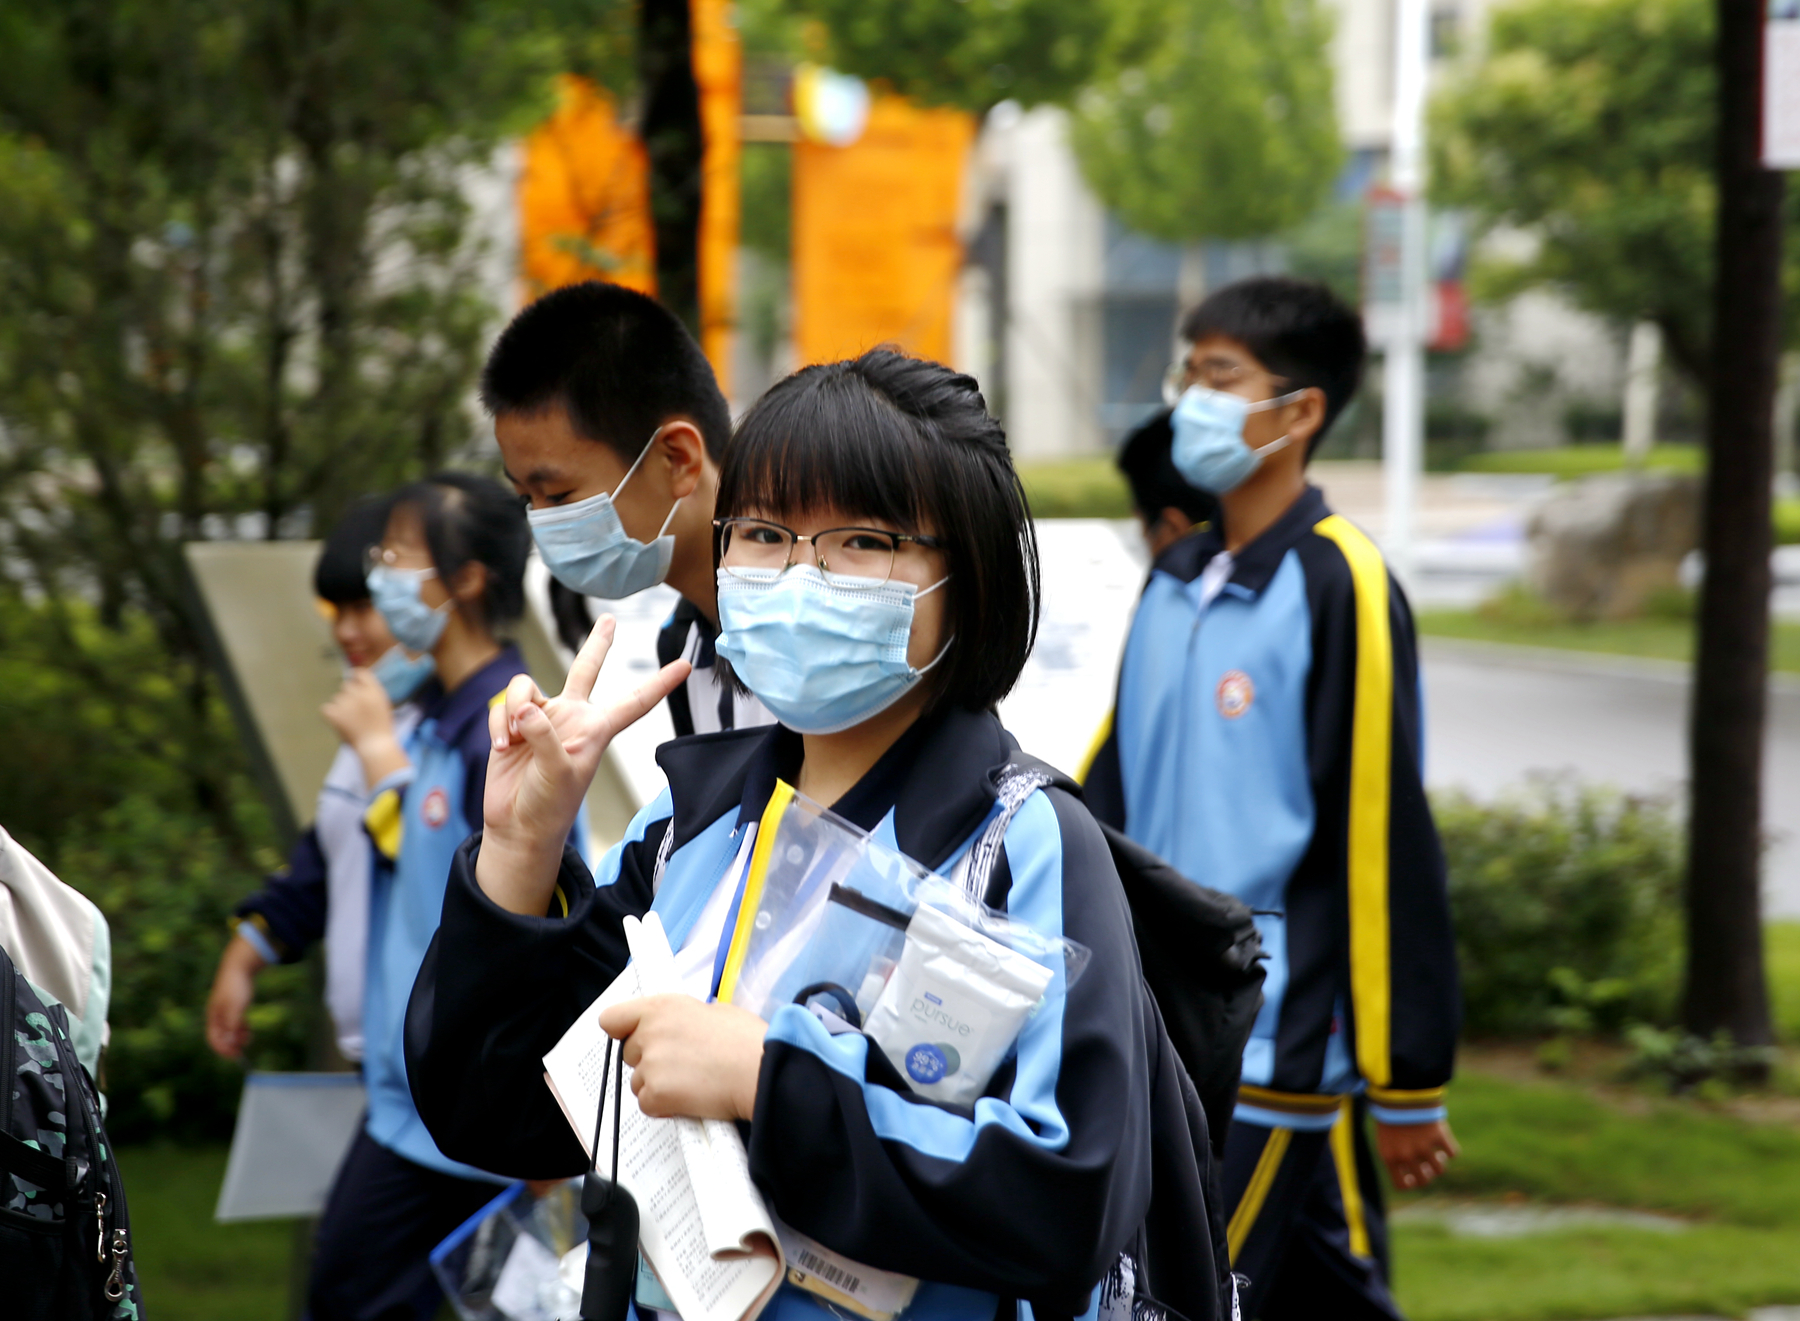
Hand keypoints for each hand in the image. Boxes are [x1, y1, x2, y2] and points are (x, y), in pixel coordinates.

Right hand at [205, 934, 266, 1059]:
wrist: (240, 967)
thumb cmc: (236, 987)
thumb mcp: (236, 1007)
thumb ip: (232, 1024)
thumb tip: (229, 1042)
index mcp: (213, 1016)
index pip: (213, 1039)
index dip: (222, 1049)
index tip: (234, 1056)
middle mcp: (216, 1015)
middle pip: (221, 1037)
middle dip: (230, 1045)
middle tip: (242, 1051)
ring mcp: (224, 1011)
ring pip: (229, 1031)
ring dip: (237, 1038)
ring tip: (248, 1037)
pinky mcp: (233, 1007)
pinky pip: (234, 1023)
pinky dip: (240, 1029)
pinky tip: (248, 1030)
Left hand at [322, 668, 393, 748]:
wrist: (375, 746)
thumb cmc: (381, 728)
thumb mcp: (383, 704)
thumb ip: (371, 692)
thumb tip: (357, 682)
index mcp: (373, 690)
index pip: (360, 673)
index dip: (356, 678)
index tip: (355, 683)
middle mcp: (359, 693)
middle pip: (346, 686)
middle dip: (349, 696)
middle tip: (355, 711)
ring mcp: (345, 703)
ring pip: (337, 698)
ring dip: (341, 707)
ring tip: (351, 722)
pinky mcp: (333, 713)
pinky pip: (326, 708)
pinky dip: (331, 715)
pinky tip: (340, 723)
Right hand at [476, 615, 688, 913]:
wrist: (516, 825)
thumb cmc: (548, 805)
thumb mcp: (557, 771)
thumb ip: (545, 735)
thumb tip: (526, 708)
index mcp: (597, 729)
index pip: (635, 701)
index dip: (660, 682)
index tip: (687, 664)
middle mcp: (573, 717)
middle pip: (586, 669)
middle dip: (598, 644)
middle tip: (611, 619)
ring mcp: (542, 718)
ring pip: (525, 687)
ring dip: (515, 709)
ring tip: (514, 742)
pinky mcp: (514, 724)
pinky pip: (504, 706)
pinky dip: (500, 724)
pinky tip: (503, 747)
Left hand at [599, 994, 765, 1121]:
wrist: (760, 1071)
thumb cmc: (747, 1041)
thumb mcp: (715, 1011)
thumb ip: (683, 1018)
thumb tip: (679, 1027)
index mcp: (662, 1007)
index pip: (612, 1018)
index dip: (622, 1031)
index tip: (634, 1037)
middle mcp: (650, 1032)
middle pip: (628, 1054)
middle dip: (649, 1061)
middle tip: (681, 1065)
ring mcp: (651, 1064)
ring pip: (638, 1082)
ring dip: (658, 1086)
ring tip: (692, 1083)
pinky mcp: (656, 1093)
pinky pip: (648, 1104)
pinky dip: (664, 1106)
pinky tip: (690, 1099)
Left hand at [1376, 1117, 1459, 1189]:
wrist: (1399, 1090)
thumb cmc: (1390, 1113)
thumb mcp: (1386, 1137)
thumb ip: (1397, 1157)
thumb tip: (1413, 1175)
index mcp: (1389, 1157)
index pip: (1402, 1185)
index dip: (1411, 1183)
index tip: (1415, 1175)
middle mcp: (1406, 1156)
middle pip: (1424, 1181)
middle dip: (1428, 1174)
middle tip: (1428, 1164)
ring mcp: (1423, 1147)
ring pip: (1440, 1169)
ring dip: (1440, 1162)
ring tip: (1437, 1151)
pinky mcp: (1438, 1136)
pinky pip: (1453, 1153)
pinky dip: (1451, 1149)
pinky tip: (1444, 1141)